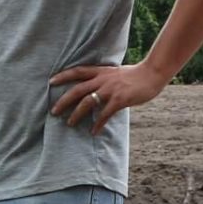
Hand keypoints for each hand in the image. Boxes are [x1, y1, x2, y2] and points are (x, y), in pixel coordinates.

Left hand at [48, 61, 164, 133]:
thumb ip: (103, 78)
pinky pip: (104, 114)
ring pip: (87, 102)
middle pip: (77, 90)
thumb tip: (94, 88)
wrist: (152, 74)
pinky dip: (98, 124)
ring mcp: (110, 89)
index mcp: (101, 71)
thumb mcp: (115, 72)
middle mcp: (102, 79)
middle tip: (53, 111)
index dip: (63, 75)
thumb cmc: (135, 75)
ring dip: (76, 114)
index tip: (51, 81)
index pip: (78, 71)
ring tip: (69, 123)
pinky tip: (93, 131)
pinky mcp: (119, 100)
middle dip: (64, 101)